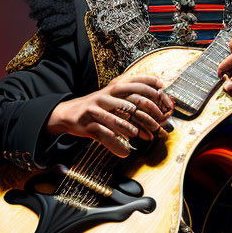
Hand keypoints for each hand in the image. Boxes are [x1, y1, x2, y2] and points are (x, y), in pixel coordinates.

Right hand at [47, 74, 174, 156]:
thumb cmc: (97, 108)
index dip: (149, 83)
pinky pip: (103, 134)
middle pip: (129, 96)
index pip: (134, 81)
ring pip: (115, 117)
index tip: (163, 88)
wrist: (68, 114)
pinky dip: (115, 144)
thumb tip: (155, 119)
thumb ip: (130, 105)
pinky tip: (124, 152)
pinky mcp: (88, 123)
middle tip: (158, 119)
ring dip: (128, 127)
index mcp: (113, 88)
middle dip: (146, 107)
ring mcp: (96, 108)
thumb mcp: (112, 100)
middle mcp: (105, 95)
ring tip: (136, 135)